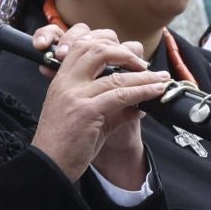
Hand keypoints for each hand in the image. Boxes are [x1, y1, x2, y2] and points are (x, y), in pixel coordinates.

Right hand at [28, 23, 167, 181]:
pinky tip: (155, 93)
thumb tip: (138, 103)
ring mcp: (75, 95)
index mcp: (61, 80)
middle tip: (143, 64)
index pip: (81, 44)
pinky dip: (142, 92)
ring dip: (144, 76)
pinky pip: (121, 95)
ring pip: (116, 75)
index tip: (126, 54)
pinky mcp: (86, 111)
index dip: (106, 42)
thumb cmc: (65, 145)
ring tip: (162, 80)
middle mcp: (66, 83)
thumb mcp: (85, 118)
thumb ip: (109, 107)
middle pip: (96, 49)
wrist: (49, 167)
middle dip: (124, 52)